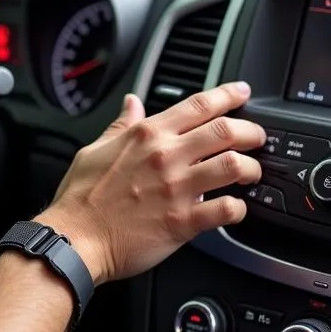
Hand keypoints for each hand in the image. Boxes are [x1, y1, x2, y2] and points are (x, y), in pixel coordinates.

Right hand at [37, 82, 264, 284]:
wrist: (74, 238)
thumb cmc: (81, 198)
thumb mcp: (95, 149)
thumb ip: (121, 125)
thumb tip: (131, 103)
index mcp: (147, 135)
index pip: (198, 105)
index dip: (228, 95)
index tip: (241, 93)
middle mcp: (166, 157)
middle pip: (226, 130)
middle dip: (250, 131)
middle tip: (256, 138)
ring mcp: (177, 188)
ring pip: (233, 165)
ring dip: (251, 168)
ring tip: (251, 174)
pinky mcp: (183, 221)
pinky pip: (226, 210)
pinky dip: (239, 208)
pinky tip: (236, 209)